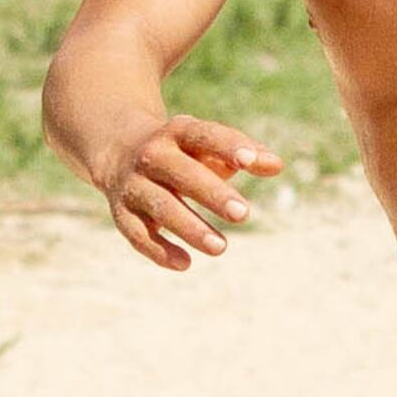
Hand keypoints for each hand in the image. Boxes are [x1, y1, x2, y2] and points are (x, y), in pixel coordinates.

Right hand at [93, 114, 280, 271]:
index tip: (251, 161)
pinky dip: (158, 250)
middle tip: (243, 214)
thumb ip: (245, 154)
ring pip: (160, 206)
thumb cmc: (182, 152)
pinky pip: (138, 234)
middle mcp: (152, 156)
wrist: (119, 153)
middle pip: (181, 173)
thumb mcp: (210, 146)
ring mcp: (134, 185)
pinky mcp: (122, 213)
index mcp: (176, 132)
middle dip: (211, 193)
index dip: (227, 147)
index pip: (203, 136)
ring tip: (221, 247)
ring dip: (189, 227)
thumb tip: (276, 165)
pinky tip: (185, 263)